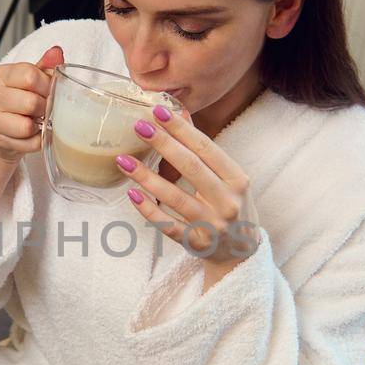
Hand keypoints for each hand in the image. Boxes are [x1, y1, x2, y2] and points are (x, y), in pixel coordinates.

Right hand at [0, 45, 64, 165]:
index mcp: (2, 74)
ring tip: (37, 122)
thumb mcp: (33, 80)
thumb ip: (46, 66)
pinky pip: (27, 143)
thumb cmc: (20, 102)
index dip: (47, 86)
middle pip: (31, 103)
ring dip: (39, 126)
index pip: (30, 75)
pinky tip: (33, 135)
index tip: (50, 91)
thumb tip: (57, 52)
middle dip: (45, 108)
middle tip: (45, 110)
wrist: (2, 131)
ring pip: (27, 126)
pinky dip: (36, 141)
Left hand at [119, 102, 260, 272]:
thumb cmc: (229, 205)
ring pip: (175, 197)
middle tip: (139, 126)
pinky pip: (168, 225)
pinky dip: (149, 210)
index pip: (206, 148)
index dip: (181, 129)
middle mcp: (227, 201)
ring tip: (123, 160)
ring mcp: (212, 224)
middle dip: (163, 144)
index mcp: (237, 179)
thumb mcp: (226, 177)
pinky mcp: (196, 243)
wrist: (241, 253)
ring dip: (146, 177)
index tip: (158, 112)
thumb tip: (179, 112)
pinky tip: (132, 195)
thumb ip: (202, 148)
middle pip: (191, 168)